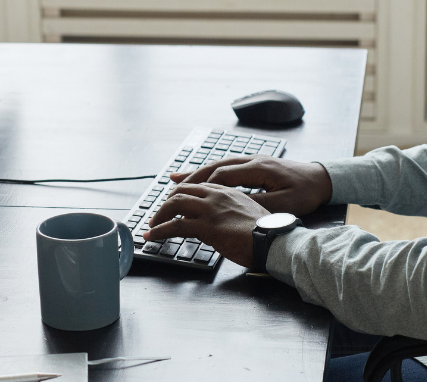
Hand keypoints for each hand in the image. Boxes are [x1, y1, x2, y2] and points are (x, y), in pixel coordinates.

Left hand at [143, 183, 268, 266]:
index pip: (199, 186)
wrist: (275, 240)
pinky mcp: (206, 227)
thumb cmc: (267, 232)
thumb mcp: (250, 214)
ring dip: (159, 215)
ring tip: (152, 225)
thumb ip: (233, 212)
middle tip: (159, 214)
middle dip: (167, 202)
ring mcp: (210, 210)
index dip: (183, 192)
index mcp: (228, 191)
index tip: (174, 200)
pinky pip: (175, 226)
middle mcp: (217, 196)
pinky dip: (159, 231)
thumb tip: (223, 222)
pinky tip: (152, 236)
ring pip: (175, 204)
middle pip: (182, 190)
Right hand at [171, 156, 332, 215]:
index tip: (183, 197)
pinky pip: (226, 167)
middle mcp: (252, 160)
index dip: (200, 186)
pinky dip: (210, 172)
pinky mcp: (255, 164)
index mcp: (258, 169)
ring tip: (176, 180)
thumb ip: (258, 202)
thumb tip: (231, 205)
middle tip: (170, 188)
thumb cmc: (305, 193)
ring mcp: (253, 160)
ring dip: (197, 173)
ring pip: (218, 165)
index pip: (221, 175)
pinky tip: (201, 178)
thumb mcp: (284, 203)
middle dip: (191, 178)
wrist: (322, 179)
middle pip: (215, 167)